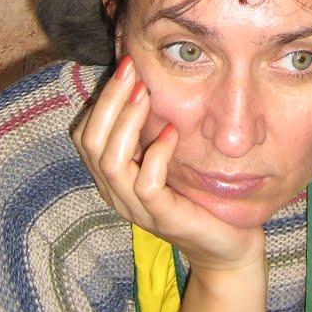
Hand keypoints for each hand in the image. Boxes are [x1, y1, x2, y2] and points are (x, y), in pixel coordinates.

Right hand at [72, 56, 264, 273]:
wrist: (226, 244)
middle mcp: (117, 193)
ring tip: (145, 93)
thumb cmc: (196, 194)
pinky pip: (147, 184)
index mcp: (113, 177)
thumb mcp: (166, 156)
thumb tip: (145, 81)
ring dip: (127, 121)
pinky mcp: (162, 217)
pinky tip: (171, 132)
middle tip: (131, 69)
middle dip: (109, 100)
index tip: (126, 66)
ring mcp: (136, 208)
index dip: (101, 100)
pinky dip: (156, 154)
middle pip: (91, 143)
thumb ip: (150, 129)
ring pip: (112, 162)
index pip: (85, 136)